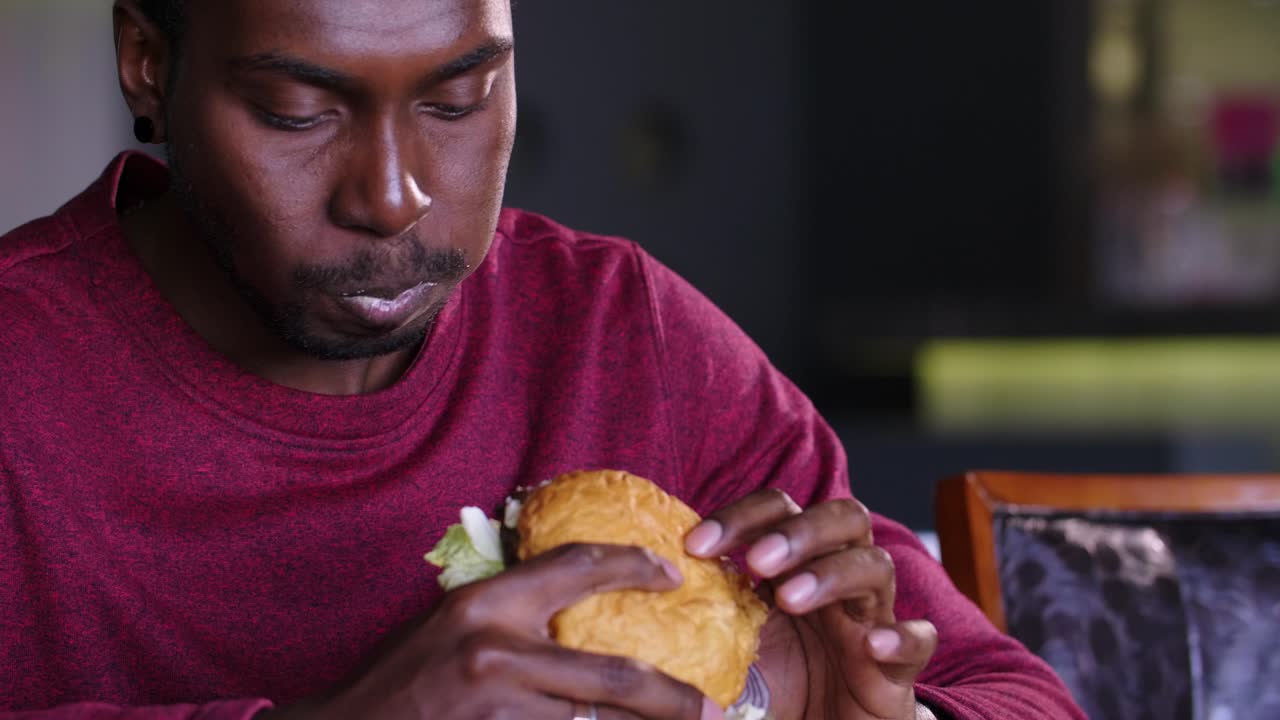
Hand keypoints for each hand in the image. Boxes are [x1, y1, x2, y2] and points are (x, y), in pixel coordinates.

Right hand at [262, 543, 720, 719]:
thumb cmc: (400, 675)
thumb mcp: (447, 622)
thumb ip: (507, 610)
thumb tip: (574, 599)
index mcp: (485, 603)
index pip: (577, 566)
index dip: (634, 565)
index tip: (672, 574)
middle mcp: (495, 651)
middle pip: (612, 675)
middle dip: (672, 698)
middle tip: (713, 708)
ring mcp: (497, 706)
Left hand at [685, 491, 937, 719]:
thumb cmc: (770, 690)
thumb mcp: (722, 652)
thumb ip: (694, 621)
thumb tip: (631, 601)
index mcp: (794, 566)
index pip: (778, 511)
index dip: (740, 516)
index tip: (695, 544)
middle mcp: (838, 582)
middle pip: (842, 517)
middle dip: (799, 531)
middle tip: (758, 560)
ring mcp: (872, 620)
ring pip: (876, 565)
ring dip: (832, 573)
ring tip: (790, 598)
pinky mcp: (898, 670)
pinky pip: (920, 639)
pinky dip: (903, 636)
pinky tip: (873, 644)